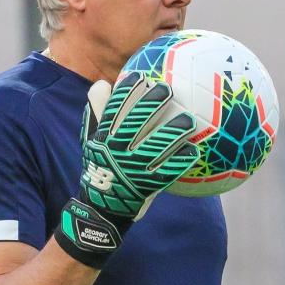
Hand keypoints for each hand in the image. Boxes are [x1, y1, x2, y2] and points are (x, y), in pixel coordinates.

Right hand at [56, 72, 198, 266]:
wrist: (100, 208)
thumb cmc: (99, 167)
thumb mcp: (90, 142)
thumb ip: (97, 114)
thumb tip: (102, 85)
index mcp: (103, 138)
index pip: (112, 110)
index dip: (125, 92)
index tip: (140, 76)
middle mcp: (117, 151)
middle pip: (134, 123)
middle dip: (151, 105)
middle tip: (167, 89)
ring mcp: (132, 168)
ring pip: (153, 146)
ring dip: (171, 133)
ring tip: (188, 121)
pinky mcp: (146, 185)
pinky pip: (166, 172)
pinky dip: (180, 162)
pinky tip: (194, 152)